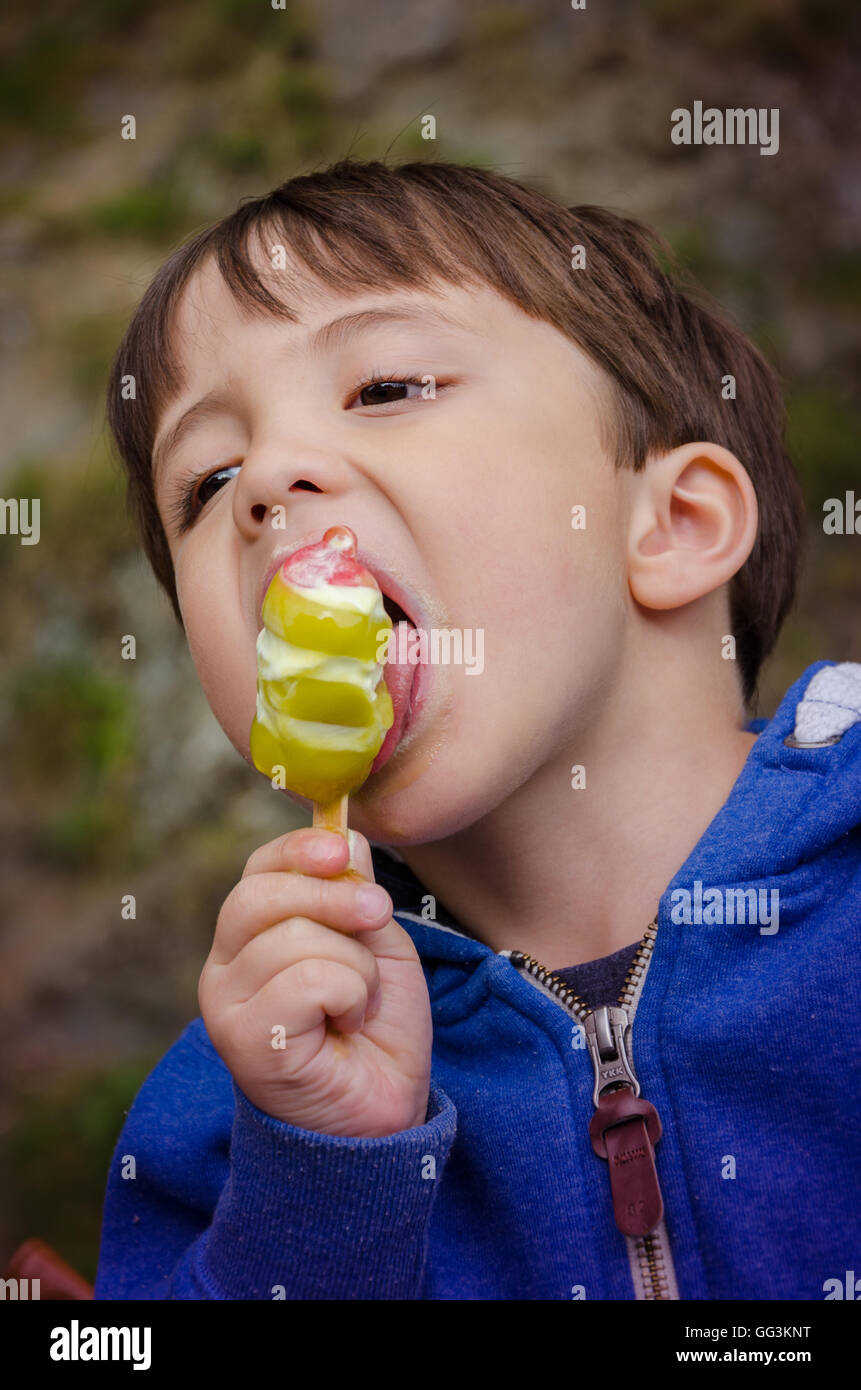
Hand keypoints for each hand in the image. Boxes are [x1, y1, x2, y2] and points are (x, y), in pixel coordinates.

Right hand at [198, 828, 431, 1136]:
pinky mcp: (243, 1041)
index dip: (300, 850)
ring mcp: (225, 1006)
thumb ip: (354, 891)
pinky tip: (347, 1026)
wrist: (384, 1108)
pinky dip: (350, 996)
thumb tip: (344, 836)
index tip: (343, 853)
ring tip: (358, 1003)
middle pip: (262, 894)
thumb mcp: (376, 943)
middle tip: (376, 917)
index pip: (258, 869)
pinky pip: (309, 980)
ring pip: (296, 938)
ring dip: (356, 967)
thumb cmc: (374, 1026)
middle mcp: (223, 967)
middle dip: (335, 896)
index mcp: (250, 936)